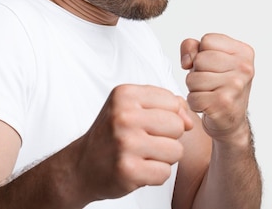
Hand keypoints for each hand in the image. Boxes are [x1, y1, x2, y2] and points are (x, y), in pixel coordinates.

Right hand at [76, 84, 193, 200]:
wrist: (82, 165)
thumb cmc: (111, 135)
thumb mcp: (132, 107)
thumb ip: (166, 105)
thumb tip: (189, 121)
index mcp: (125, 95)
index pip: (173, 102)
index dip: (167, 115)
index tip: (147, 123)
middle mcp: (124, 116)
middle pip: (177, 126)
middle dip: (168, 137)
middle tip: (144, 141)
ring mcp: (125, 143)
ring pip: (176, 151)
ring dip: (163, 158)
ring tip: (142, 155)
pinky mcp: (128, 170)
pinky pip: (165, 173)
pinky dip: (155, 175)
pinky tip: (138, 169)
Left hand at [180, 33, 254, 142]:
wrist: (231, 120)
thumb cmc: (220, 86)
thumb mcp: (209, 59)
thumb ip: (192, 47)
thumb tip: (187, 61)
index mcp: (243, 52)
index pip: (207, 40)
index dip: (202, 53)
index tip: (213, 66)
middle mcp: (244, 68)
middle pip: (199, 59)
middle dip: (197, 72)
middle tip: (210, 83)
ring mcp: (235, 86)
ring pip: (193, 79)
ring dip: (194, 89)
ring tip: (209, 93)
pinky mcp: (224, 104)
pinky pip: (193, 98)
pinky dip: (195, 103)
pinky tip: (208, 105)